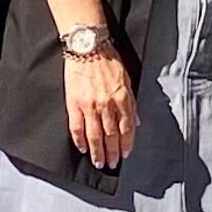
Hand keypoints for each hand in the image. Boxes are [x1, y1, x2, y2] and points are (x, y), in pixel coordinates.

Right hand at [65, 46, 137, 168]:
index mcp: (123, 98)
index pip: (127, 128)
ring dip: (98, 152)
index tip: (125, 154)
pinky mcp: (74, 104)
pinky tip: (83, 149)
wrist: (88, 47)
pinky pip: (77, 128)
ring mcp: (90, 106)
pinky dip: (80, 141)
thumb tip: (136, 121)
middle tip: (112, 164)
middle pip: (111, 136)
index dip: (126, 144)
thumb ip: (132, 102)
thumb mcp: (127, 80)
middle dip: (112, 153)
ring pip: (95, 136)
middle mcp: (107, 105)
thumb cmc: (108, 61)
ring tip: (99, 163)